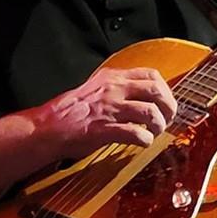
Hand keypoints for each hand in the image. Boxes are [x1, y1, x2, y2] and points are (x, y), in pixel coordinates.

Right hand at [31, 66, 178, 157]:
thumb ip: (119, 89)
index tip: (165, 102)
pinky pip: (136, 133)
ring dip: (158, 126)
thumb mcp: (97, 89)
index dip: (165, 89)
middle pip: (156, 91)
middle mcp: (114, 89)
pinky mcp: (105, 129)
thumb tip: (145, 97)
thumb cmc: (71, 111)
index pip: (151, 75)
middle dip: (168, 107)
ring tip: (154, 133)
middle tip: (166, 120)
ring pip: (150, 112)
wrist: (48, 127)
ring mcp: (110, 108)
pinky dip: (145, 140)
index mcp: (112, 77)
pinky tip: (142, 143)